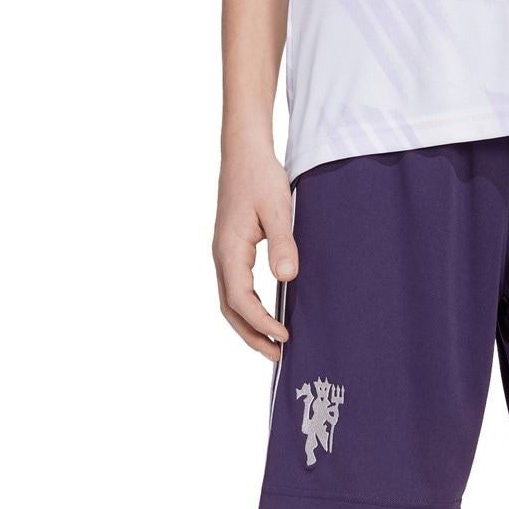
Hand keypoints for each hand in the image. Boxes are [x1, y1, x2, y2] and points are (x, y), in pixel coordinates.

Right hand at [213, 143, 297, 360]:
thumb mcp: (278, 208)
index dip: (262, 323)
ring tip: (274, 345)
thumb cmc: (261, 176)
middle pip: (231, 309)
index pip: (241, 299)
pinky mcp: (231, 251)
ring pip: (230, 302)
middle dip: (252, 336)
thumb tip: (287, 277)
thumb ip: (283, 243)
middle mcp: (221, 256)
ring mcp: (224, 254)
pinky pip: (235, 289)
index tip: (284, 337)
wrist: (244, 151)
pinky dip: (249, 309)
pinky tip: (268, 315)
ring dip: (250, 326)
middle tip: (278, 356)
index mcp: (229, 250)